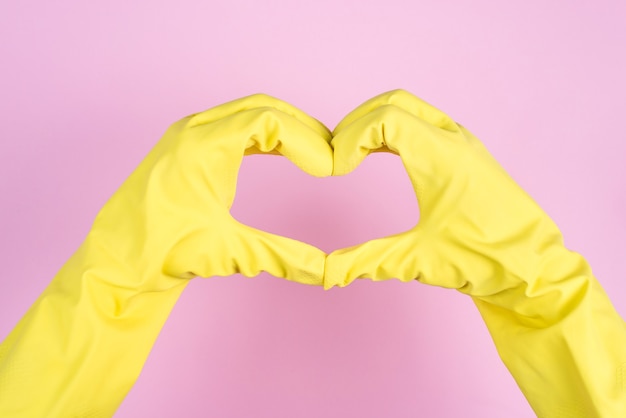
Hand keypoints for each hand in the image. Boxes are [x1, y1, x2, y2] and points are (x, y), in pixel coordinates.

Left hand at [0, 94, 333, 416]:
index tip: (328, 169)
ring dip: (283, 128)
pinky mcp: (188, 148)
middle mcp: (194, 130)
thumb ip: (281, 257)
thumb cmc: (161, 254)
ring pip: (247, 113)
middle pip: (261, 107)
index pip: (268, 120)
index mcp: (202, 144)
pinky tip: (281, 151)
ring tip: (313, 151)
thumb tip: (326, 271)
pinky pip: (234, 127)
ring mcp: (188, 135)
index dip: (306, 140)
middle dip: (301, 127)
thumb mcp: (226, 253)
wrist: (118, 262)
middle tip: (329, 153)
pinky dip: (263, 135)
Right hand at [325, 89, 625, 416]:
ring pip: (409, 108)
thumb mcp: (418, 260)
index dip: (349, 139)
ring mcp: (463, 142)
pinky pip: (424, 123)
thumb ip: (364, 261)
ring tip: (353, 154)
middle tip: (337, 155)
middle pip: (392, 102)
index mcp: (441, 155)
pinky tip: (383, 155)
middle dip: (357, 123)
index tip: (337, 171)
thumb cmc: (486, 260)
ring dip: (376, 123)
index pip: (383, 119)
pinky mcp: (466, 152)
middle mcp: (453, 138)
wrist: (534, 267)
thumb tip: (324, 273)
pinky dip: (395, 130)